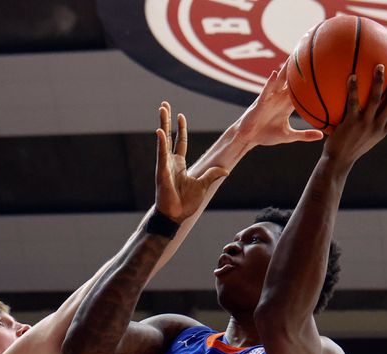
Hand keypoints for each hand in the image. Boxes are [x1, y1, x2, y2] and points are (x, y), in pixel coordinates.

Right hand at [155, 102, 227, 222]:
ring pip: (164, 140)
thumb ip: (213, 174)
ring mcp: (164, 165)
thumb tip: (226, 170)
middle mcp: (170, 162)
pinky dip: (161, 143)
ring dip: (163, 124)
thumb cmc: (186, 204)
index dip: (180, 128)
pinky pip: (162, 154)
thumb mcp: (204, 186)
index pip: (180, 142)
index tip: (179, 115)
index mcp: (179, 165)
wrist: (175, 216)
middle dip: (167, 120)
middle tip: (164, 105)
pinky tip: (160, 131)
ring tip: (161, 109)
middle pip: (169, 136)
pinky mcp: (162, 172)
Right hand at [235, 62, 324, 146]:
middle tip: (309, 53)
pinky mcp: (260, 102)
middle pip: (291, 80)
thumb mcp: (288, 135)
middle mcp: (280, 98)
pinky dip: (269, 82)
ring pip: (279, 81)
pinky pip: (266, 90)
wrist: (249, 138)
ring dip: (285, 69)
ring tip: (292, 56)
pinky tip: (274, 74)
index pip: (301, 90)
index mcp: (287, 105)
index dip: (310, 80)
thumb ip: (305, 135)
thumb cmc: (266, 135)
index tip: (322, 69)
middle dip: (299, 68)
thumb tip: (322, 136)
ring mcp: (270, 98)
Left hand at [323, 64, 386, 162]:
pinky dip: (354, 88)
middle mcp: (378, 126)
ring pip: (377, 98)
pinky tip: (352, 76)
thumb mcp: (363, 140)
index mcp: (383, 130)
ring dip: (379, 81)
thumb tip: (366, 114)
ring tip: (379, 66)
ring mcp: (365, 124)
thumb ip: (368, 127)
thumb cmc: (347, 150)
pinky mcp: (352, 123)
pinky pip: (353, 101)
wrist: (338, 162)